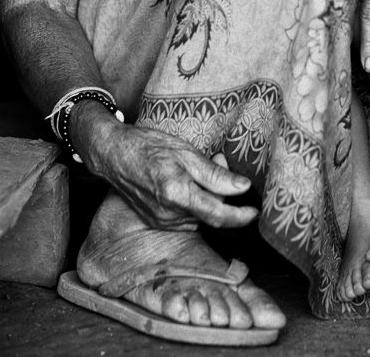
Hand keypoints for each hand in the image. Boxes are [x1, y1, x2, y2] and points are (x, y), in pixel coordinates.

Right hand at [71, 102, 258, 230]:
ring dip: (207, 198)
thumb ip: (215, 174)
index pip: (218, 215)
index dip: (241, 217)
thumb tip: (243, 187)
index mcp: (177, 195)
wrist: (113, 154)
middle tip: (219, 163)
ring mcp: (162, 222)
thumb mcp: (185, 152)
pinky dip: (194, 202)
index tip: (256, 212)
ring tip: (197, 169)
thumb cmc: (148, 146)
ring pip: (199, 216)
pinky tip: (186, 182)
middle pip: (211, 215)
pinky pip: (186, 217)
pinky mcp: (157, 222)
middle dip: (223, 196)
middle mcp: (169, 215)